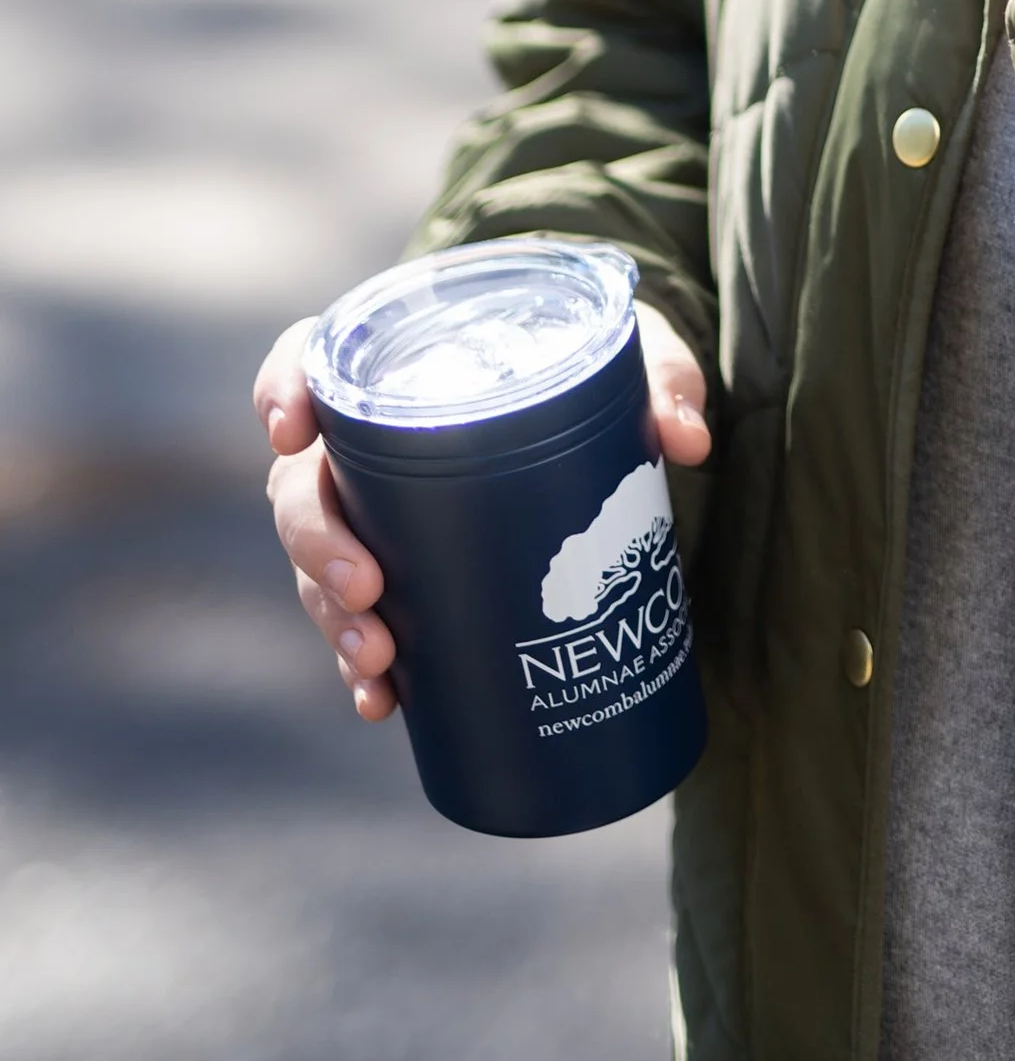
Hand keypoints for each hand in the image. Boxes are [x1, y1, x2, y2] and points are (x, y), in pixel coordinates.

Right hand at [255, 297, 711, 722]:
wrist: (604, 422)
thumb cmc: (597, 368)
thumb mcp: (632, 357)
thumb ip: (662, 380)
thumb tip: (686, 439)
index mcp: (403, 366)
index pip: (312, 359)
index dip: (283, 389)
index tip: (292, 432)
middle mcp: (370, 443)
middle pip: (304, 486)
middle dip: (320, 543)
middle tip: (368, 589)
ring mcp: (380, 514)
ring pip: (320, 565)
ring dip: (333, 619)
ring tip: (379, 661)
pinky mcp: (407, 574)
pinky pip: (360, 621)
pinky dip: (363, 666)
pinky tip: (380, 703)